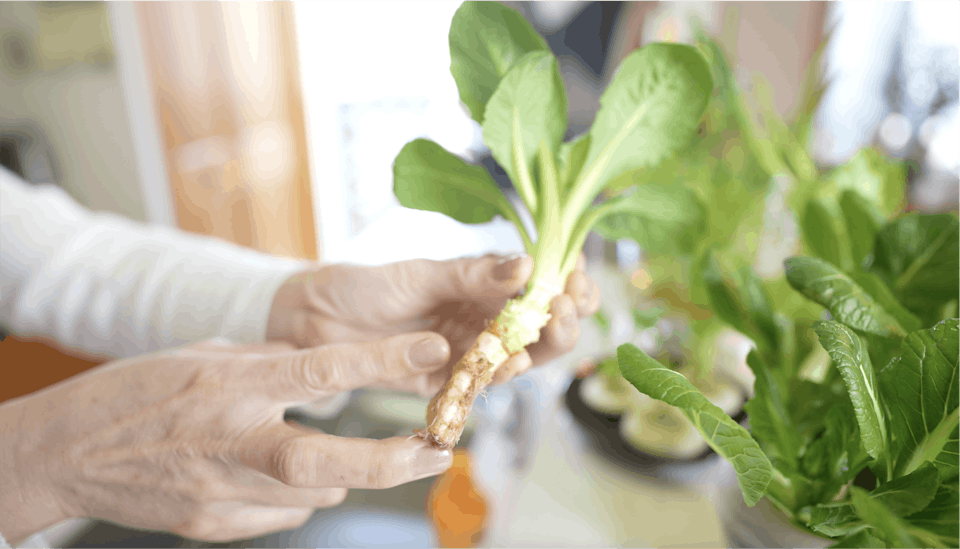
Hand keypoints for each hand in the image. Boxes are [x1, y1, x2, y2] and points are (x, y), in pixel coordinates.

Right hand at [0, 336, 452, 544]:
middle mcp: (228, 440)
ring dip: (339, 473)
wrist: (64, 454)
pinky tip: (274, 474)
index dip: (383, 362)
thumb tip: (324, 373)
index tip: (435, 354)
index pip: (320, 370)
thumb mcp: (203, 356)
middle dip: (392, 461)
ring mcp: (219, 492)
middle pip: (326, 462)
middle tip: (438, 451)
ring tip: (337, 455)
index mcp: (228, 384)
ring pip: (313, 493)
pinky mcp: (212, 525)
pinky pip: (281, 514)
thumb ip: (269, 364)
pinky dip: (296, 494)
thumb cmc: (134, 393)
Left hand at [266, 253, 600, 396]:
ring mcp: (468, 353)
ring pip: (522, 357)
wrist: (313, 321)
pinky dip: (501, 376)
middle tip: (564, 308)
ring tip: (546, 330)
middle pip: (543, 328)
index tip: (575, 277)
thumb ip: (473, 275)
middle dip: (563, 319)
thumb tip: (527, 266)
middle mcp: (484, 319)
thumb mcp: (421, 274)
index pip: (543, 286)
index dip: (567, 284)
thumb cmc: (366, 286)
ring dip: (540, 348)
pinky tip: (511, 363)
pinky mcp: (448, 384)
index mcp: (484, 285)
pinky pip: (484, 385)